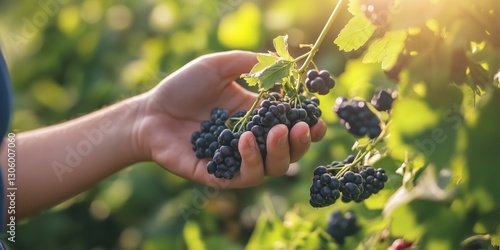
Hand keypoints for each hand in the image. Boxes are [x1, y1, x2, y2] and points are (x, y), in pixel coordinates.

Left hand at [135, 50, 326, 187]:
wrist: (150, 112)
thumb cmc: (182, 88)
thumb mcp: (216, 67)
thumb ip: (245, 63)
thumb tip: (281, 61)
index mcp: (257, 118)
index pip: (291, 127)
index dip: (309, 127)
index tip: (318, 119)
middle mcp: (252, 143)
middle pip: (289, 153)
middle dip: (300, 143)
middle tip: (301, 128)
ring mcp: (237, 161)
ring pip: (272, 169)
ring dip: (279, 152)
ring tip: (274, 132)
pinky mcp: (220, 175)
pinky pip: (244, 176)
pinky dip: (250, 160)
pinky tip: (244, 139)